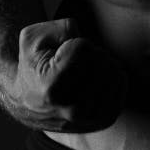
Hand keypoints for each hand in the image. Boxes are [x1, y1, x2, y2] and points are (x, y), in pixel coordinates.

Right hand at [11, 18, 127, 131]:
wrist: (28, 102)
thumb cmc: (32, 66)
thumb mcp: (32, 39)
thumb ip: (57, 28)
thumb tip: (78, 32)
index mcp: (51, 88)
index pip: (84, 48)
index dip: (74, 43)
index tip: (60, 54)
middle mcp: (72, 108)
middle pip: (102, 61)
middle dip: (90, 53)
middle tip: (73, 63)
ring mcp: (90, 118)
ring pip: (115, 72)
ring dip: (102, 65)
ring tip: (83, 71)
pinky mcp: (103, 120)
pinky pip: (121, 84)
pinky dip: (112, 75)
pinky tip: (95, 78)